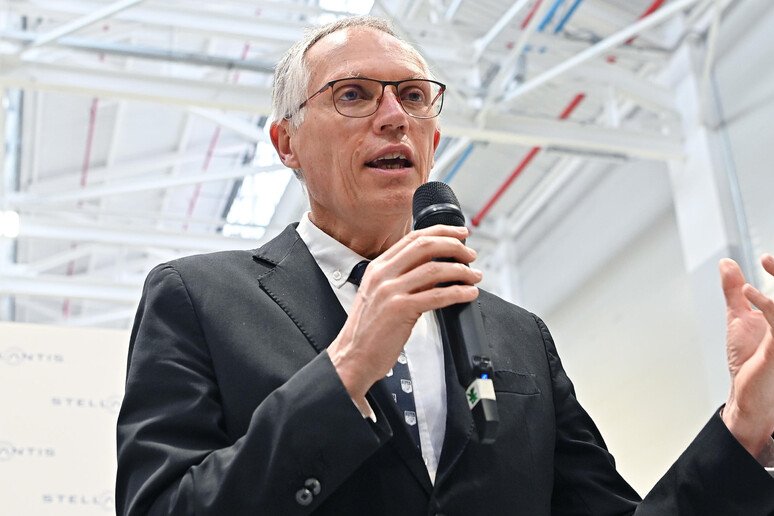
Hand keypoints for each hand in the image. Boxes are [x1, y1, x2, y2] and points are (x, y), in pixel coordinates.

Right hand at [328, 225, 481, 402]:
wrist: (352, 357)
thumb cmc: (368, 331)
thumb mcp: (380, 295)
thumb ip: (403, 279)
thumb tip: (435, 269)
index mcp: (378, 267)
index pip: (413, 238)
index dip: (441, 232)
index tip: (459, 233)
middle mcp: (383, 275)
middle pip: (425, 246)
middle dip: (455, 246)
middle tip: (470, 255)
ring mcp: (390, 291)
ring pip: (434, 269)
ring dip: (461, 270)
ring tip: (474, 276)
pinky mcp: (400, 310)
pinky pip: (437, 296)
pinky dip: (458, 292)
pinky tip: (468, 294)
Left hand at [720, 254, 773, 459]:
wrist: (750, 397)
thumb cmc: (749, 361)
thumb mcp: (740, 318)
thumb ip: (735, 291)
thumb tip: (726, 263)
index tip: (765, 258)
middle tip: (768, 259)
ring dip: (772, 296)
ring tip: (757, 275)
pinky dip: (767, 306)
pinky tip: (748, 292)